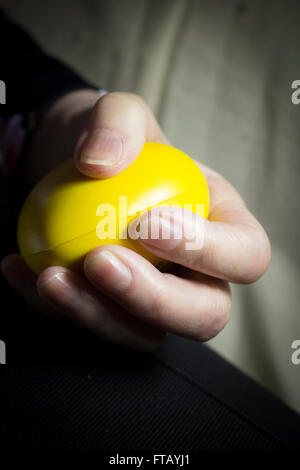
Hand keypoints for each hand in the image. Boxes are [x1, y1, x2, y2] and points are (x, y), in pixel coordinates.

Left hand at [1, 91, 270, 350]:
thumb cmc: (115, 144)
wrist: (75, 168)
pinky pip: (94, 325)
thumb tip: (100, 164)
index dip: (204, 251)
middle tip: (100, 260)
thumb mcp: (120, 114)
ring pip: (145, 334)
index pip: (245, 255)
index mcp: (223, 226)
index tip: (144, 222)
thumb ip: (118, 123)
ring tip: (50, 276)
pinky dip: (56, 306)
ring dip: (97, 314)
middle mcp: (198, 272)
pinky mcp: (114, 310)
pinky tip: (21, 270)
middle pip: (205, 315)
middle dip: (154, 299)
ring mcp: (156, 297)